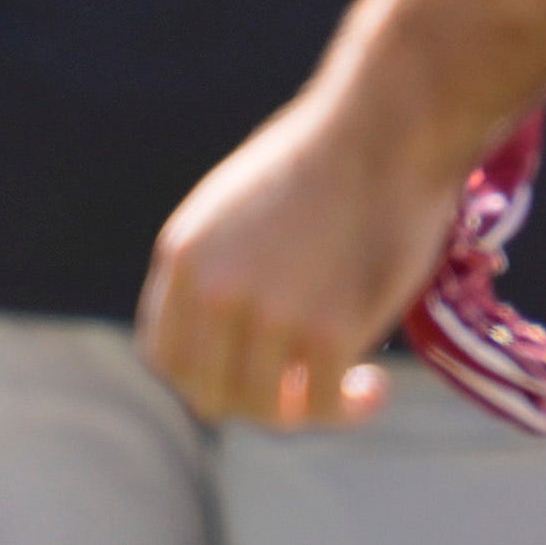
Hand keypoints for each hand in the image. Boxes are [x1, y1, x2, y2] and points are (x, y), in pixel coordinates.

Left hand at [137, 91, 458, 426]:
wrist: (381, 131)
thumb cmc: (320, 163)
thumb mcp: (232, 209)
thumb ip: (217, 267)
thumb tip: (224, 331)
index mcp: (181, 257)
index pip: (163, 357)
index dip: (205, 378)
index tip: (249, 375)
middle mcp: (210, 291)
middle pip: (209, 394)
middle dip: (257, 404)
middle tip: (303, 391)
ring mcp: (266, 314)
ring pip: (266, 410)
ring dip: (307, 413)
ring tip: (347, 389)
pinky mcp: (327, 332)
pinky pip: (322, 404)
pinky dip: (349, 407)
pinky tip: (373, 385)